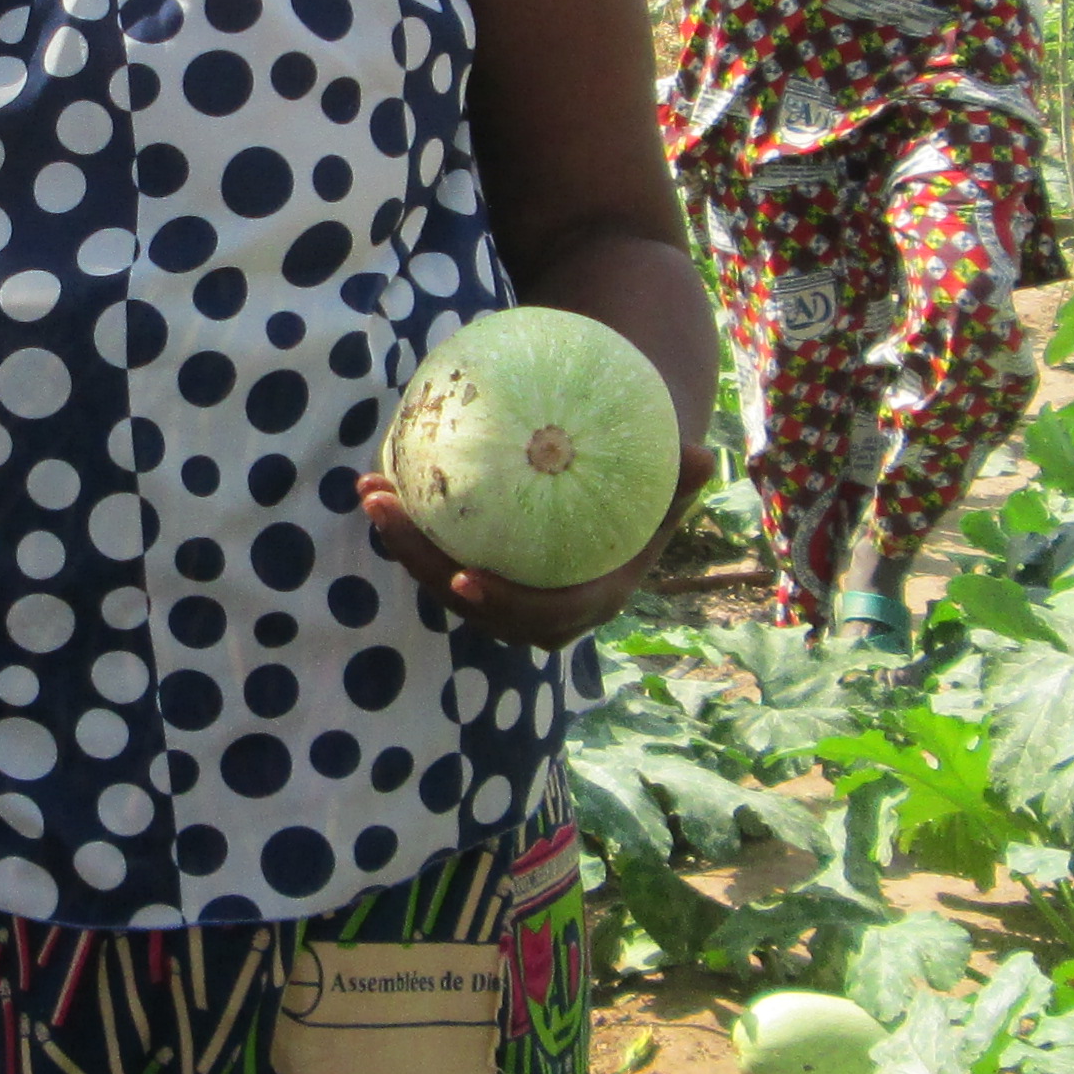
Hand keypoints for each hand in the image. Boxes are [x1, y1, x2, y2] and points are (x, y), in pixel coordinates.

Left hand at [357, 439, 719, 648]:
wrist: (628, 474)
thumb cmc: (651, 469)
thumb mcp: (672, 470)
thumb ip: (681, 471)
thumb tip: (702, 457)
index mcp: (591, 596)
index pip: (540, 616)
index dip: (501, 605)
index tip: (462, 577)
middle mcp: (544, 606)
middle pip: (473, 603)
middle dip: (422, 565)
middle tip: (387, 511)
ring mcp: (507, 588)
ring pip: (445, 579)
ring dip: (402, 542)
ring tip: (371, 492)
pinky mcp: (481, 565)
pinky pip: (439, 551)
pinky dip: (408, 523)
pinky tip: (377, 480)